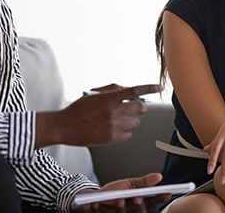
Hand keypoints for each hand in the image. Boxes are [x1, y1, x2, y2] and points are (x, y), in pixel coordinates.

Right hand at [35, 84, 162, 147]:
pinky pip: (128, 136)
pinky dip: (125, 133)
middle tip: (137, 109)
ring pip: (135, 123)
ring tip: (119, 121)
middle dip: (140, 108)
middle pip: (140, 108)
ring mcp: (113, 125)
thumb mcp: (94, 94)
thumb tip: (127, 90)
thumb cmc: (77, 109)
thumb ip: (112, 90)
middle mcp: (114, 111)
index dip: (150, 88)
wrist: (64, 126)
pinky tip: (115, 130)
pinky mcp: (111, 138)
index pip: (135, 91)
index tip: (160, 87)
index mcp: (110, 98)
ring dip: (131, 121)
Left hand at [71, 173, 169, 212]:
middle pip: (139, 212)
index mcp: (138, 203)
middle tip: (138, 197)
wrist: (94, 199)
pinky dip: (99, 209)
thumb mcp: (130, 184)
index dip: (160, 198)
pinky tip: (96, 204)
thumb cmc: (114, 192)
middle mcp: (129, 211)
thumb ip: (143, 182)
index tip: (166, 193)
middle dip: (139, 205)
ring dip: (120, 208)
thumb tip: (159, 176)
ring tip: (119, 199)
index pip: (152, 203)